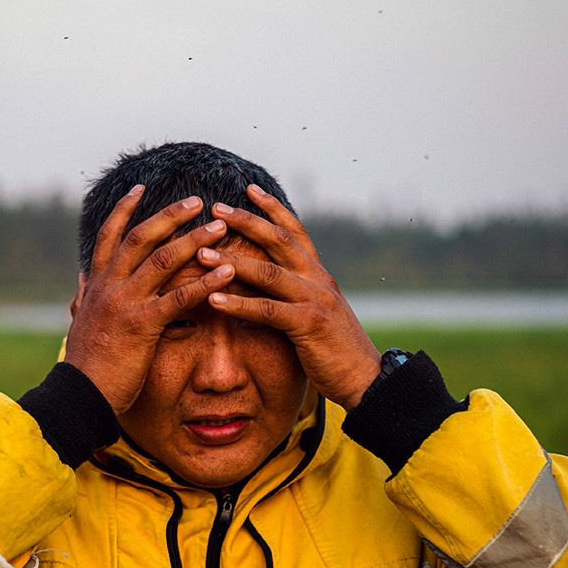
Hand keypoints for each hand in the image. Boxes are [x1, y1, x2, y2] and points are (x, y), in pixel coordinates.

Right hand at [64, 186, 234, 414]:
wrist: (77, 396)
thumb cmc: (85, 367)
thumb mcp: (80, 326)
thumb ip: (83, 302)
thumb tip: (80, 286)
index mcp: (97, 285)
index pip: (108, 236)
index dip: (123, 210)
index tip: (139, 188)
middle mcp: (109, 287)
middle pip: (141, 237)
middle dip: (171, 215)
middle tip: (198, 200)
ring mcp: (125, 303)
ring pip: (163, 260)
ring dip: (195, 240)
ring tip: (222, 227)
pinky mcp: (142, 325)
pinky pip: (179, 298)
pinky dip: (205, 282)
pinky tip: (226, 272)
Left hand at [200, 184, 380, 410]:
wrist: (366, 378)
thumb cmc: (336, 350)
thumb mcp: (317, 313)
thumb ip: (298, 295)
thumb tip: (270, 285)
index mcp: (319, 274)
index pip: (295, 231)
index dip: (273, 209)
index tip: (249, 189)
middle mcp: (318, 280)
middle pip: (279, 241)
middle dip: (246, 222)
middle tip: (216, 208)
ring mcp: (315, 300)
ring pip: (269, 272)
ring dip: (233, 261)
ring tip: (202, 253)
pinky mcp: (309, 325)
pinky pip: (267, 310)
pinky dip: (239, 304)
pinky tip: (214, 299)